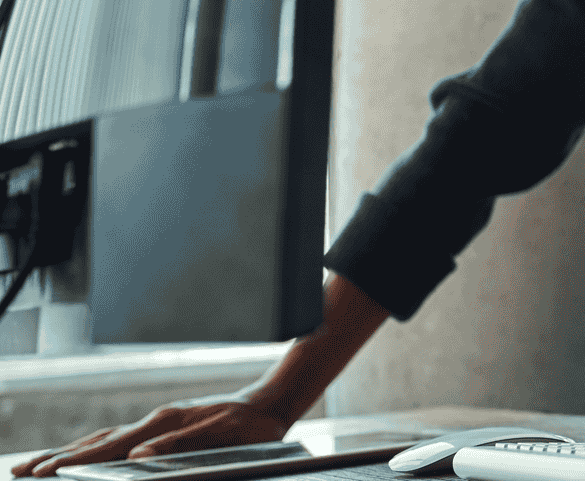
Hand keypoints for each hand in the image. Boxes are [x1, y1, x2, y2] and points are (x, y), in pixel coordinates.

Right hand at [11, 395, 291, 476]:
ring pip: (102, 440)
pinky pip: (117, 440)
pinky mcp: (161, 427)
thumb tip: (139, 455)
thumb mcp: (223, 435)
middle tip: (20, 472)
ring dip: (68, 454)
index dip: (75, 462)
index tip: (44, 472)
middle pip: (95, 442)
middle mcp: (153, 421)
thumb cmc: (252, 424)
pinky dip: (91, 449)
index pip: (110, 447)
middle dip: (56, 458)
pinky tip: (79, 457)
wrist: (270, 401)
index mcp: (163, 424)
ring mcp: (155, 423)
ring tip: (34, 466)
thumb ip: (181, 445)